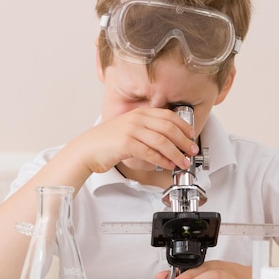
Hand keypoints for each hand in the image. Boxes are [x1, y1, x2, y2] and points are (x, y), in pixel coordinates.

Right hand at [70, 107, 197, 173]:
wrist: (87, 149)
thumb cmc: (107, 142)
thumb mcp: (128, 129)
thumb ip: (146, 130)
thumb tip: (167, 142)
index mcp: (139, 113)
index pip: (168, 116)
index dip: (183, 126)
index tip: (192, 135)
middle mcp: (136, 119)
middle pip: (169, 128)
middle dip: (184, 141)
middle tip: (191, 151)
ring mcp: (131, 130)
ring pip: (162, 141)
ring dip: (176, 153)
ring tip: (183, 162)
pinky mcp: (126, 144)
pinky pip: (151, 153)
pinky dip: (163, 160)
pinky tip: (168, 165)